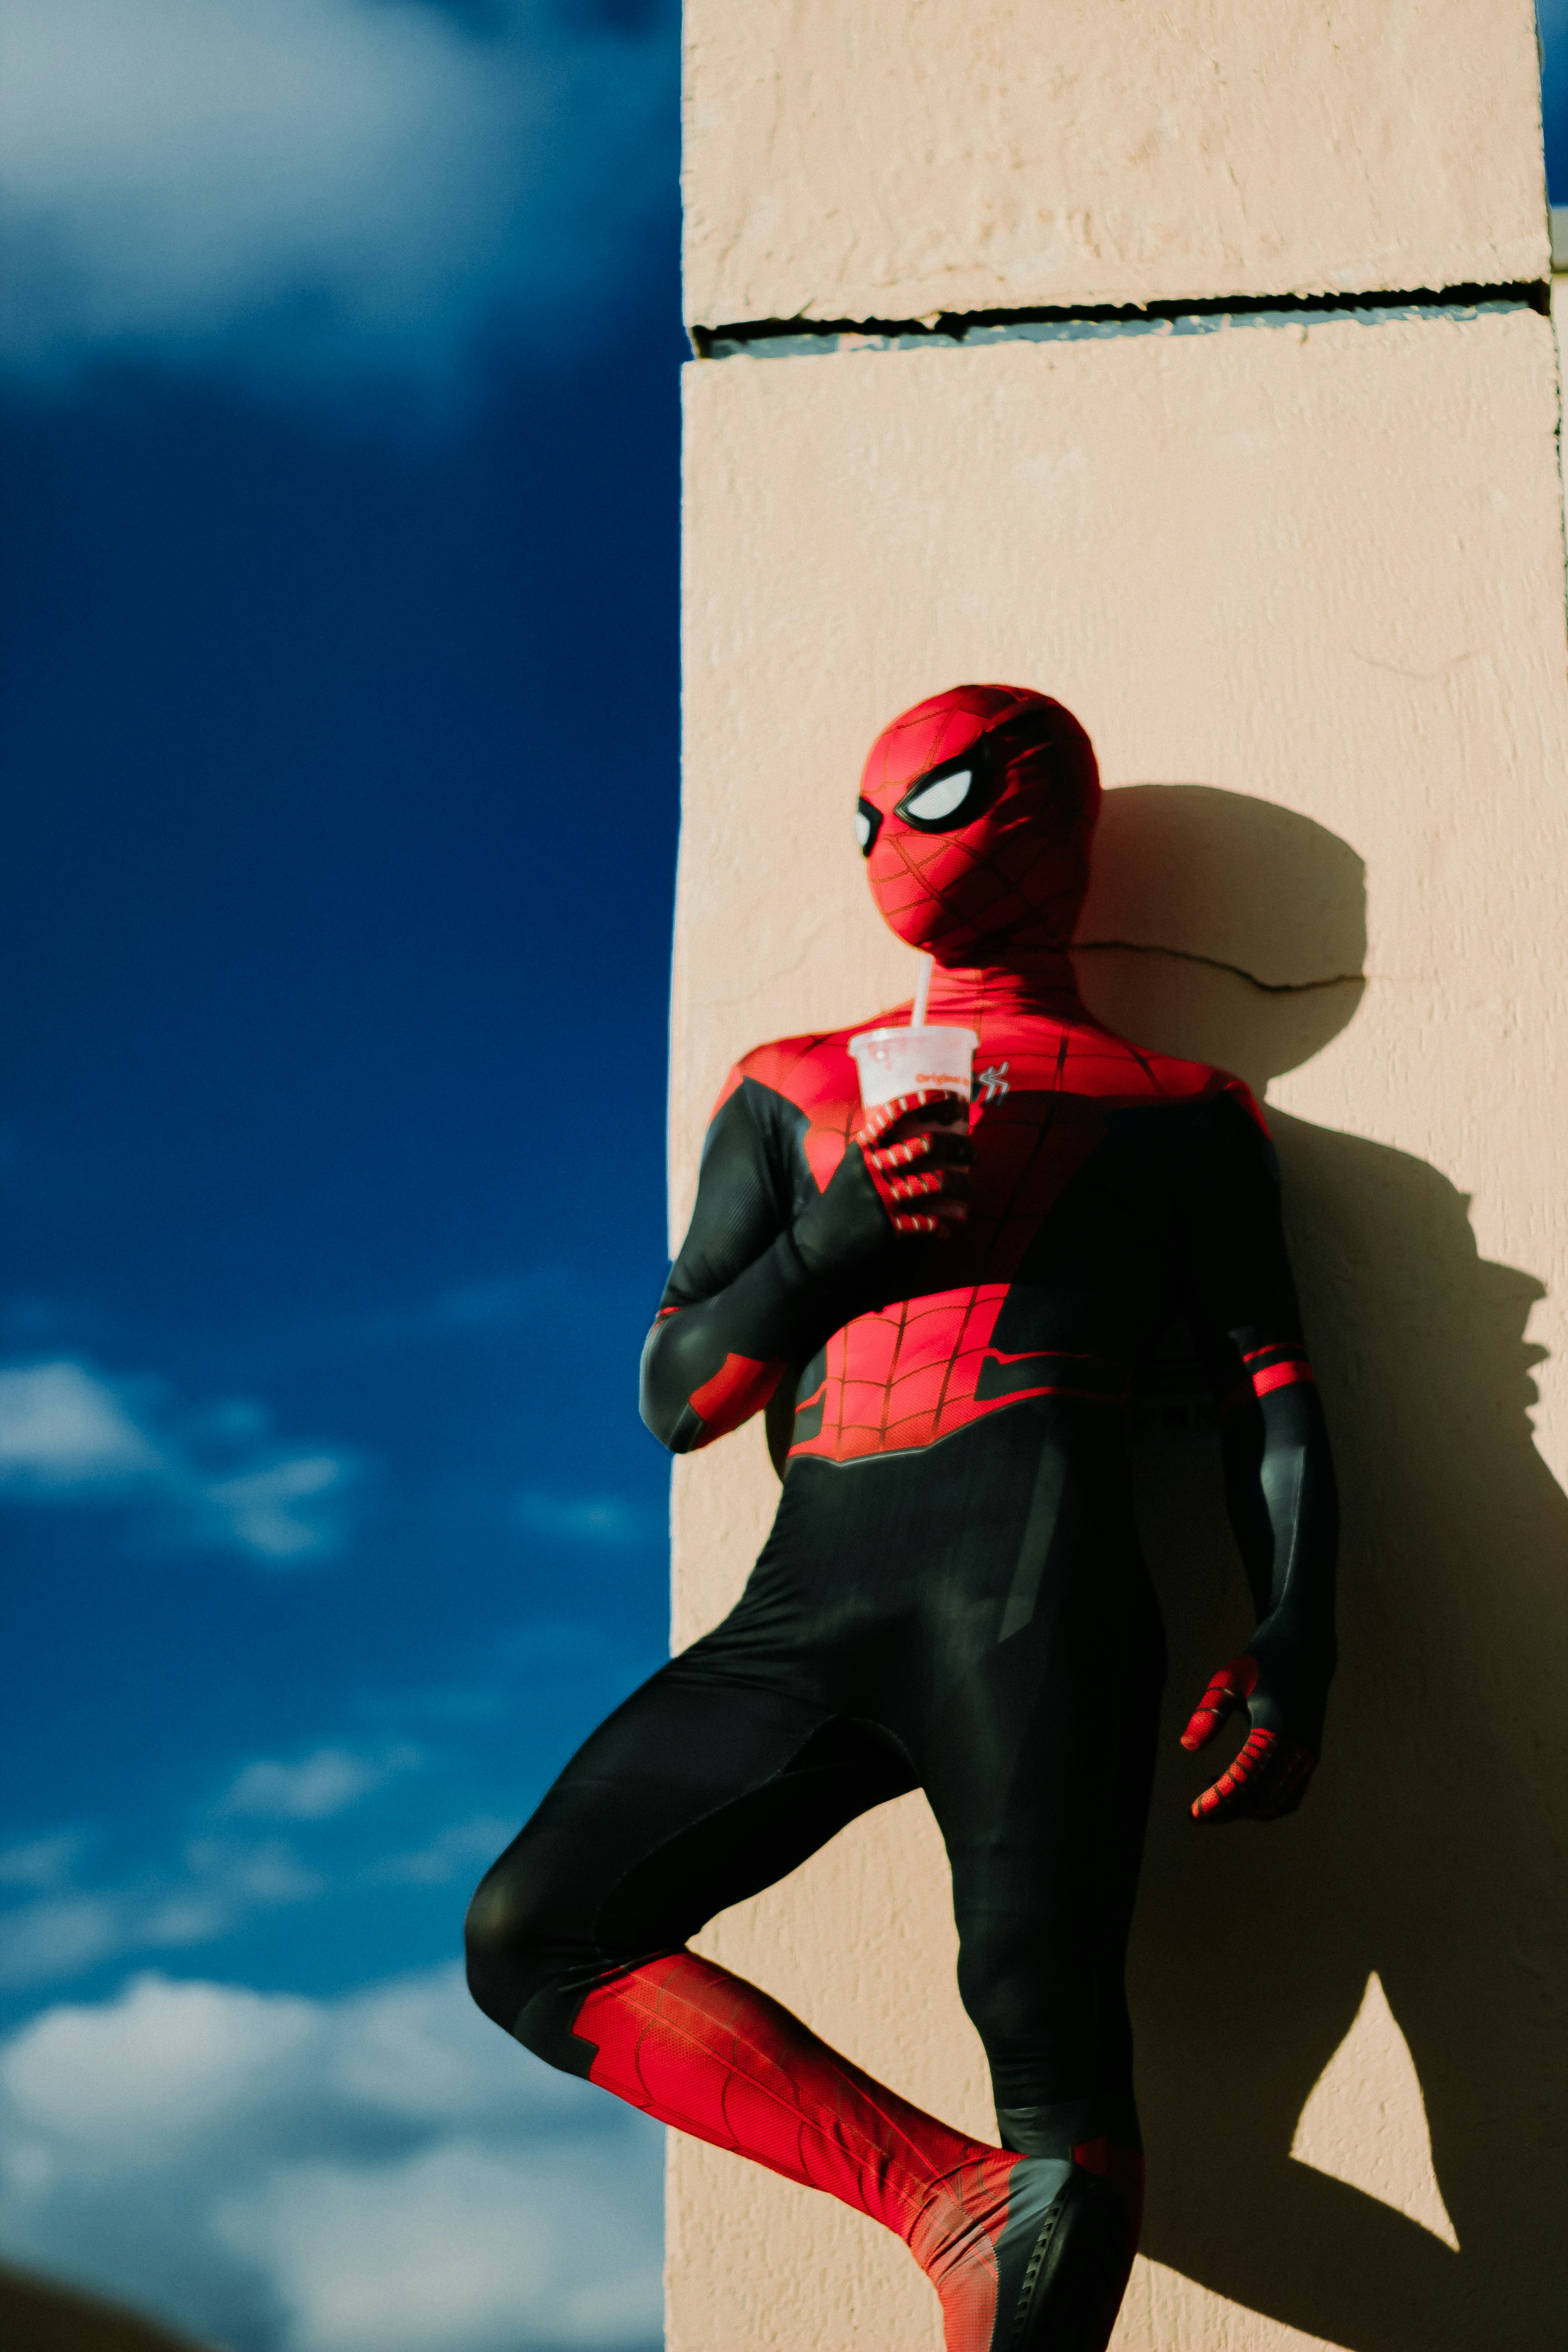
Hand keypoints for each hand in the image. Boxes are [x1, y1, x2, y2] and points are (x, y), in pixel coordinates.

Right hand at [792, 1090, 973, 1277]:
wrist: (817, 1245)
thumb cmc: (840, 1203)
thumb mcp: (851, 1168)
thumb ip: (876, 1151)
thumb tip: (915, 1137)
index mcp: (863, 1149)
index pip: (895, 1113)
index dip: (925, 1100)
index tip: (950, 1097)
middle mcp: (872, 1167)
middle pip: (929, 1145)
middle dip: (960, 1147)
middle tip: (974, 1153)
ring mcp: (882, 1196)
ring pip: (938, 1183)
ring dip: (963, 1187)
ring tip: (971, 1190)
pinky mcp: (889, 1226)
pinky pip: (929, 1222)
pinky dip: (943, 1225)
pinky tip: (948, 1227)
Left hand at [1180, 1653, 1317, 1823]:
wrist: (1304, 1651)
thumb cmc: (1260, 1663)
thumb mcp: (1228, 1680)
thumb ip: (1209, 1713)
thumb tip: (1188, 1746)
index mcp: (1276, 1724)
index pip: (1247, 1774)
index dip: (1220, 1797)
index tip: (1195, 1812)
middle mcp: (1298, 1744)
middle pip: (1264, 1796)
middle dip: (1230, 1810)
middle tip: (1197, 1815)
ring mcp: (1308, 1753)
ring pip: (1280, 1802)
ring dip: (1247, 1811)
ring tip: (1214, 1803)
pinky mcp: (1310, 1756)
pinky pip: (1291, 1794)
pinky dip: (1266, 1803)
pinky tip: (1237, 1790)